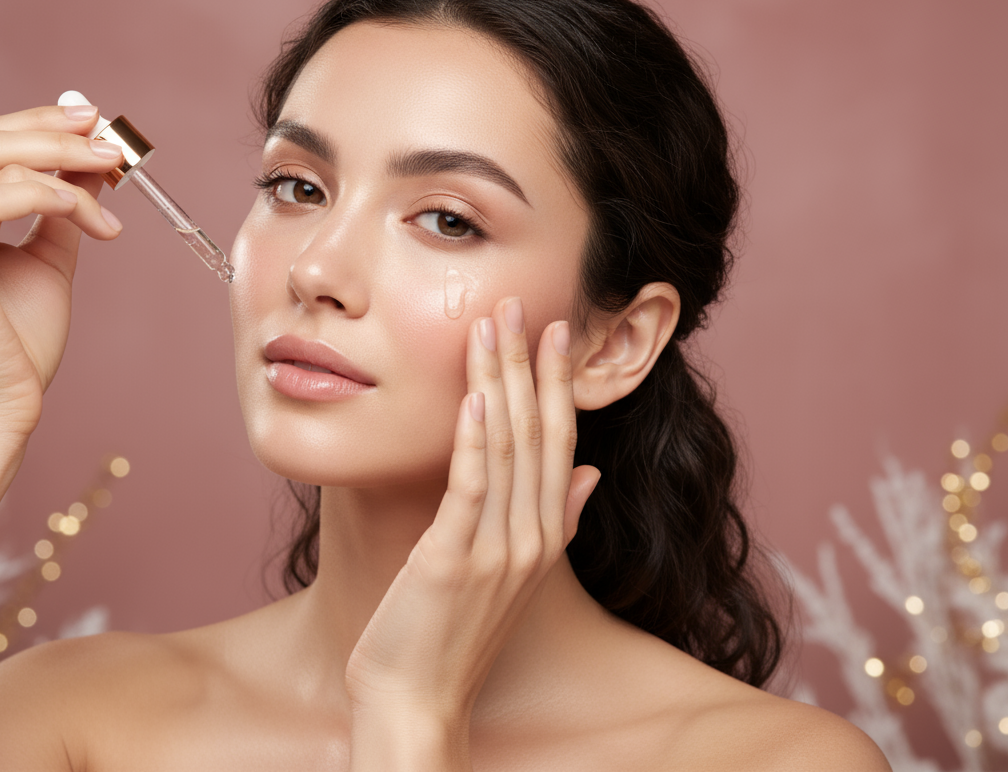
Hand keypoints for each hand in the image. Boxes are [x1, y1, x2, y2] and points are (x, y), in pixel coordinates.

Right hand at [0, 105, 123, 436]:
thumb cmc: (18, 348)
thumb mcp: (48, 262)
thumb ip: (63, 210)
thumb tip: (93, 162)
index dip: (40, 124)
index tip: (95, 124)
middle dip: (57, 132)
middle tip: (111, 143)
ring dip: (65, 161)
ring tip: (113, 178)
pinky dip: (52, 195)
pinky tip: (91, 217)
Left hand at [344, 297, 600, 759]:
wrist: (418, 702)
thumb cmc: (453, 636)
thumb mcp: (514, 576)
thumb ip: (558, 522)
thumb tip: (589, 474)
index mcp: (546, 537)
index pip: (560, 443)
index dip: (556, 385)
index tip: (552, 332)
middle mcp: (532, 538)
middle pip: (536, 434)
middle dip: (527, 366)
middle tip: (520, 305)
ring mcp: (498, 550)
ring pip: (507, 448)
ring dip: (501, 382)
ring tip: (495, 327)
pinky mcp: (455, 559)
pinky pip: (472, 487)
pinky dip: (476, 439)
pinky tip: (477, 395)